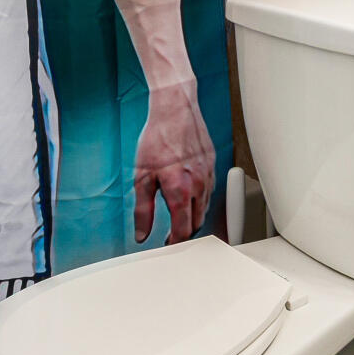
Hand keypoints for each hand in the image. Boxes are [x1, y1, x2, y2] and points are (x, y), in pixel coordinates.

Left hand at [133, 77, 214, 243]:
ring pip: (205, 208)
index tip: (167, 245)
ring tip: (178, 217)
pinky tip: (189, 196)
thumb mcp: (141, 177)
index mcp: (180, 192)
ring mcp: (208, 175)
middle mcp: (198, 186)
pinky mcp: (212, 165)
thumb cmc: (157, 138)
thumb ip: (143, 210)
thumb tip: (142, 233)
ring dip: (193, 217)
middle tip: (171, 235)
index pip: (182, 230)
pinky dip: (200, 200)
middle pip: (197, 223)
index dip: (174, 242)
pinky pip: (209, 191)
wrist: (175, 109)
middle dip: (185, 233)